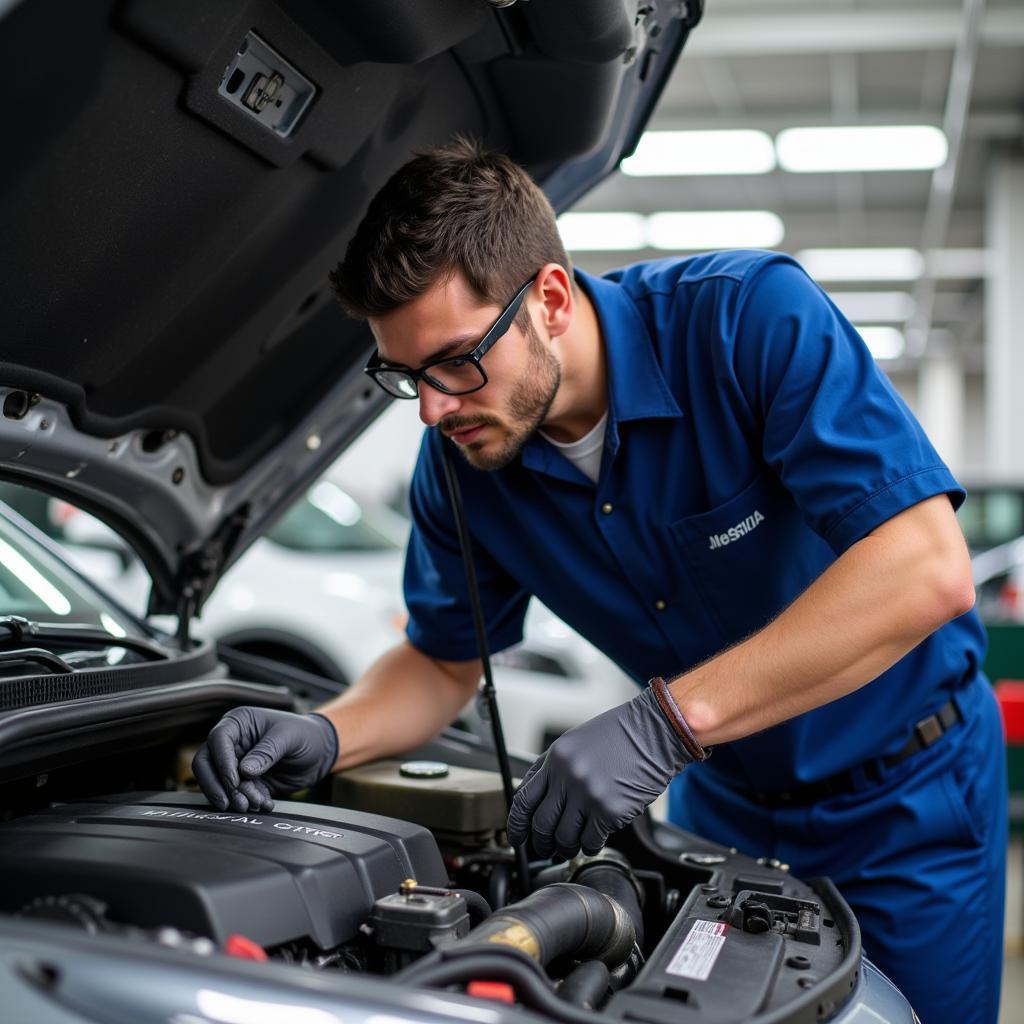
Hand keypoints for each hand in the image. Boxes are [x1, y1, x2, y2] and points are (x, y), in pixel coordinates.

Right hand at [191, 707, 338, 811]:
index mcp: (240, 722)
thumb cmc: (305, 734)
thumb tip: (244, 771)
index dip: (222, 761)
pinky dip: (248, 802)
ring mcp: (236, 763)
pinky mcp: (244, 781)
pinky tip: (265, 804)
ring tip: (254, 805)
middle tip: (234, 802)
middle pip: (206, 763)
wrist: (320, 752)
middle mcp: (233, 742)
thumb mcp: (289, 737)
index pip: (218, 739)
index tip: (234, 781)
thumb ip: (267, 751)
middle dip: (218, 785)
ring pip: (219, 783)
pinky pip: (236, 795)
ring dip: (234, 797)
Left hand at [506, 686, 691, 858]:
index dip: (516, 825)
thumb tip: (533, 796)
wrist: (654, 732)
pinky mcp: (610, 811)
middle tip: (545, 850)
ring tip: (570, 847)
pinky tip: (593, 842)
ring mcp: (588, 794)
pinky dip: (589, 846)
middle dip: (541, 843)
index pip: (523, 800)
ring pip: (565, 837)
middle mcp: (568, 777)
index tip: (517, 838)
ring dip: (566, 848)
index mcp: (555, 759)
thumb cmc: (619, 735)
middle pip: (542, 824)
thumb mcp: (575, 741)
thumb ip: (552, 767)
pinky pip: (591, 841)